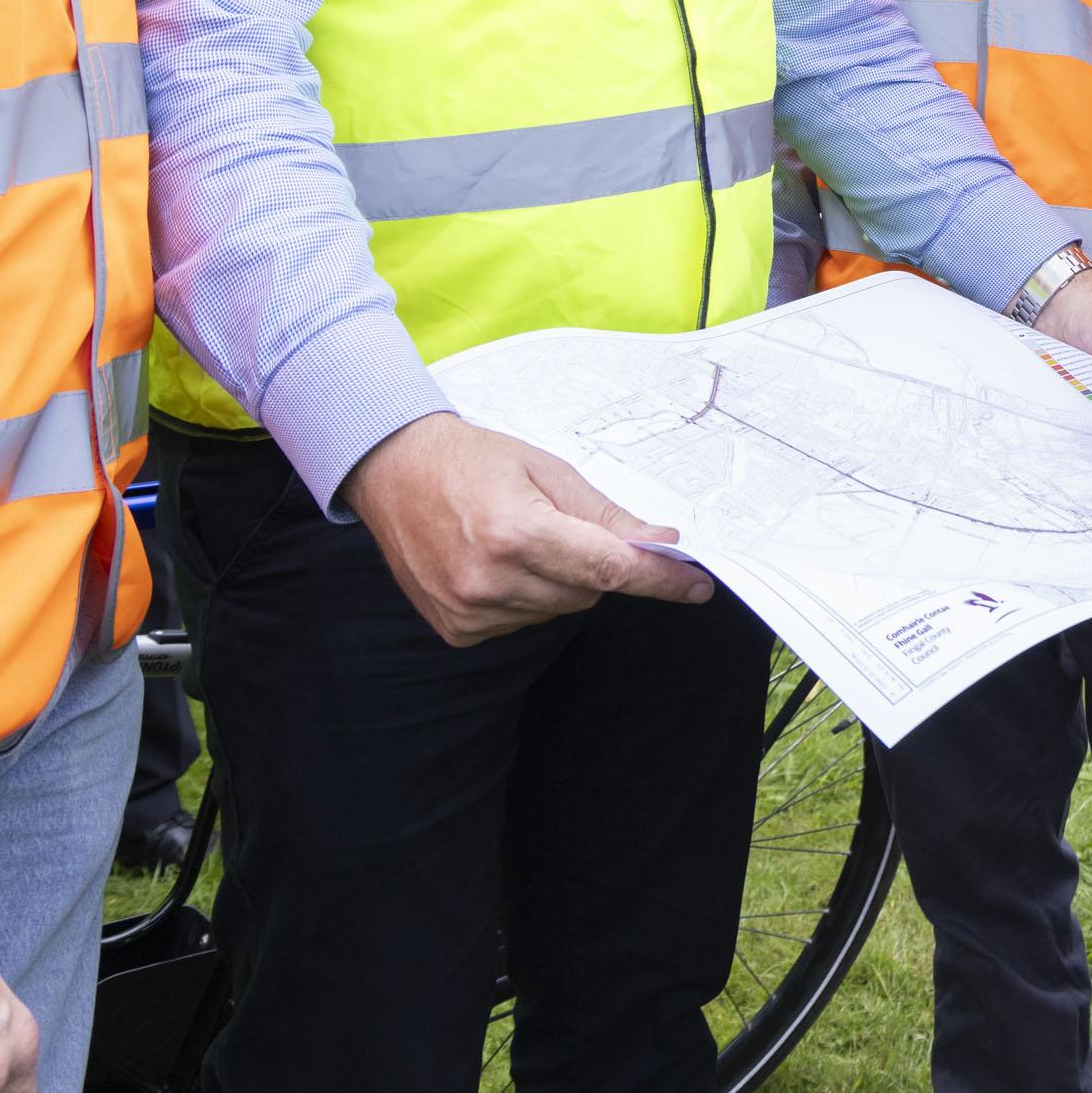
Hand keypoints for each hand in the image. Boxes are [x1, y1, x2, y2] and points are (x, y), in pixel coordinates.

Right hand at [340, 411, 715, 647]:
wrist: (394, 472)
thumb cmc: (474, 462)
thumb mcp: (548, 471)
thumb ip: (606, 516)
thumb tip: (662, 545)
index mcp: (516, 533)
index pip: (609, 570)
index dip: (658, 580)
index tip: (697, 587)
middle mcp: (491, 580)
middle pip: (587, 592)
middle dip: (594, 563)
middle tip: (562, 524)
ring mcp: (469, 612)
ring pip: (557, 610)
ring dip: (558, 580)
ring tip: (517, 536)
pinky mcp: (457, 630)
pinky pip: (522, 622)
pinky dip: (526, 596)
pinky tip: (496, 562)